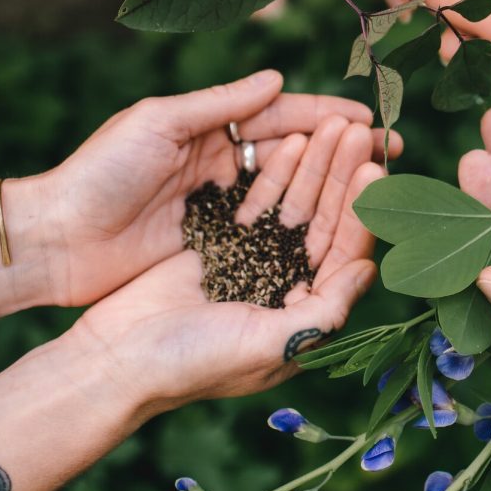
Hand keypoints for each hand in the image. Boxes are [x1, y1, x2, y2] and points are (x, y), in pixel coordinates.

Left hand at [23, 69, 395, 307]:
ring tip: (376, 189)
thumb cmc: (97, 173)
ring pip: (288, 194)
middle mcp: (221, 165)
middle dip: (342, 153)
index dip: (327, 118)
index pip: (281, 117)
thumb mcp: (158, 124)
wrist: (54, 241)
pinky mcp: (216, 249)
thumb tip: (278, 79)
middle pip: (295, 156)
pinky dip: (302, 231)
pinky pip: (267, 235)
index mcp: (208, 128)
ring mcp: (221, 208)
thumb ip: (219, 104)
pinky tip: (337, 235)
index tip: (371, 121)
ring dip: (330, 190)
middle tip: (390, 154)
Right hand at [70, 152, 383, 415]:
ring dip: (316, 166)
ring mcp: (256, 261)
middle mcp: (288, 284)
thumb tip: (369, 270)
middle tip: (358, 132)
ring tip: (332, 126)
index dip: (361, 209)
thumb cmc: (193, 364)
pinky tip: (291, 142)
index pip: (345, 252)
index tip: (375, 167)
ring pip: (298, 204)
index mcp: (306, 313)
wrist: (116, 358)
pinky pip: (259, 201)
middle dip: (343, 175)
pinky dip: (276, 173)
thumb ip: (323, 311)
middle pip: (327, 220)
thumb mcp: (267, 345)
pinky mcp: (224, 242)